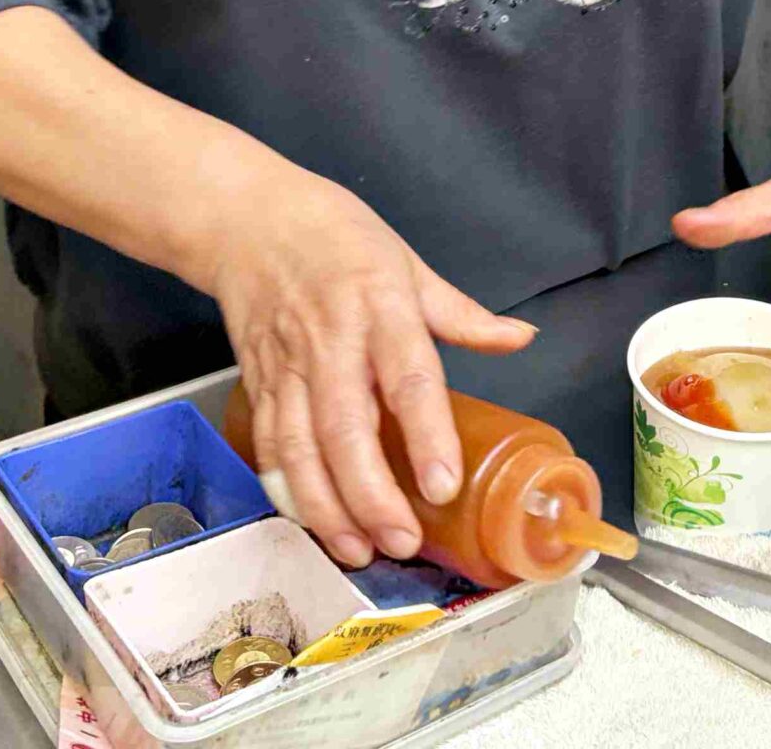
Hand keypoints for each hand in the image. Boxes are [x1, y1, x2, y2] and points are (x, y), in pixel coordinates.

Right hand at [190, 149, 536, 566]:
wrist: (249, 220)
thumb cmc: (336, 237)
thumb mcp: (408, 263)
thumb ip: (462, 314)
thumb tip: (522, 339)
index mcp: (380, 306)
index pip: (408, 377)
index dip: (427, 435)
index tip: (443, 485)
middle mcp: (332, 341)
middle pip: (346, 429)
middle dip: (371, 495)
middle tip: (401, 541)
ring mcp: (288, 365)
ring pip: (300, 448)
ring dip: (327, 507)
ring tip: (359, 549)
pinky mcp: (258, 381)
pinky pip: (269, 444)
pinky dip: (285, 489)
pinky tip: (310, 521)